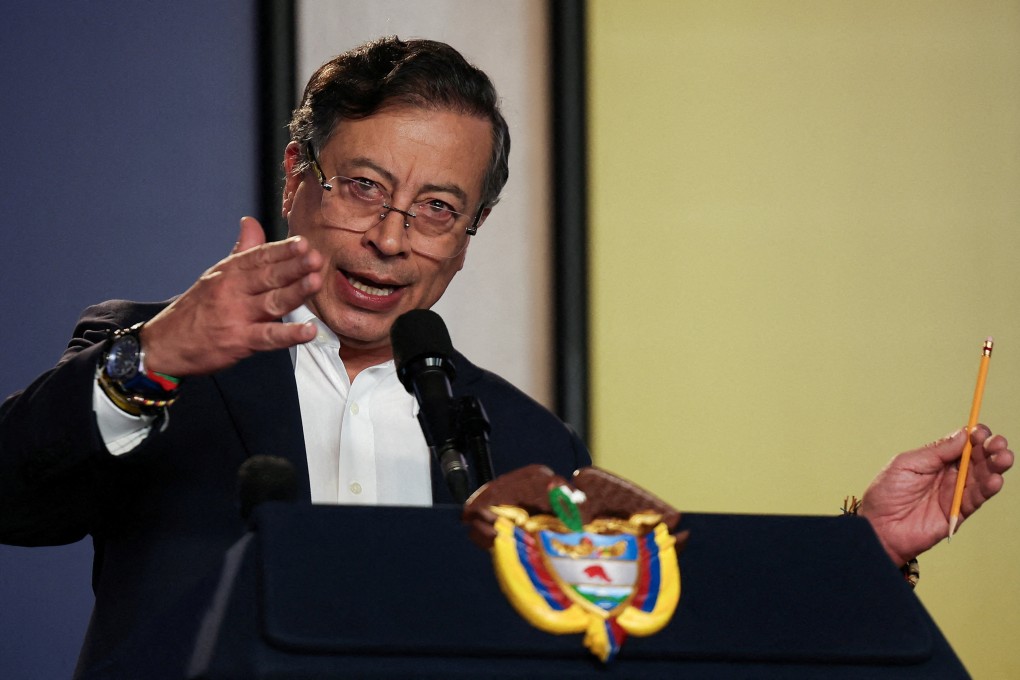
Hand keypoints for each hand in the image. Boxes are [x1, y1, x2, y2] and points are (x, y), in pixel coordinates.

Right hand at [139, 216, 322, 376]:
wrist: (165, 344)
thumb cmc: (197, 309)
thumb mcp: (216, 275)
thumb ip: (241, 251)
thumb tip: (251, 222)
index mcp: (229, 272)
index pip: (259, 257)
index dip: (282, 250)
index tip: (303, 243)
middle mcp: (232, 291)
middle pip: (268, 276)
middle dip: (293, 266)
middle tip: (316, 258)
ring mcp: (236, 316)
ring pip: (271, 302)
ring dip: (295, 292)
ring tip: (316, 282)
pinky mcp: (238, 341)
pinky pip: (268, 336)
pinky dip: (289, 334)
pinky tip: (308, 330)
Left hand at [858, 425, 1013, 565]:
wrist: (878, 527)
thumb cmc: (886, 494)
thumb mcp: (906, 464)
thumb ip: (936, 452)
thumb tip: (963, 435)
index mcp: (935, 460)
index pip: (962, 444)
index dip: (973, 437)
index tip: (980, 431)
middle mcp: (949, 475)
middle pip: (977, 459)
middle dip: (990, 449)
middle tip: (997, 443)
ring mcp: (955, 493)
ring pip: (982, 477)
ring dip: (995, 466)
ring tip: (1003, 457)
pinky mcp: (958, 512)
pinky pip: (977, 499)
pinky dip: (987, 489)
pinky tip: (995, 479)